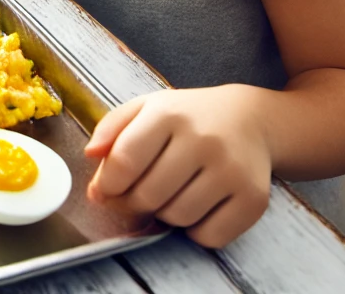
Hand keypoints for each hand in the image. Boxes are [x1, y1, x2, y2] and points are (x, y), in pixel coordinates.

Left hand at [85, 86, 272, 247]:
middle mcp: (203, 140)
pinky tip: (197, 207)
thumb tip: (90, 155)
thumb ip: (111, 128)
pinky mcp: (254, 198)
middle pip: (148, 196)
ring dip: (165, 215)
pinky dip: (196, 231)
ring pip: (177, 218)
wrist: (251, 120)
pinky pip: (210, 236)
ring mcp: (232, 170)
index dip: (107, 185)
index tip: (106, 189)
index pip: (124, 162)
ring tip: (171, 194)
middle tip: (137, 195)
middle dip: (132, 203)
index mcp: (169, 114)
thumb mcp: (147, 108)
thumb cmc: (189, 118)